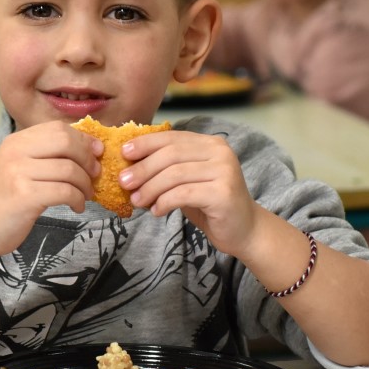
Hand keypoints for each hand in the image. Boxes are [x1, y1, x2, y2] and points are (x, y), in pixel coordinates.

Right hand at [0, 122, 100, 257]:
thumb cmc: (4, 200)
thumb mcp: (20, 167)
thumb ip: (46, 155)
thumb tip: (90, 147)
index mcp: (16, 141)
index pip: (58, 128)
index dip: (83, 139)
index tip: (96, 153)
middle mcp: (15, 152)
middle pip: (66, 143)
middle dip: (88, 159)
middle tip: (95, 175)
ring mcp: (18, 173)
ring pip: (69, 169)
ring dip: (85, 184)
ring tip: (85, 195)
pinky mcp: (24, 196)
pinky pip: (65, 192)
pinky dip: (78, 200)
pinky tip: (77, 207)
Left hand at [120, 131, 259, 255]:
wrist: (244, 230)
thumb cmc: (210, 205)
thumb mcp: (186, 181)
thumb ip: (167, 169)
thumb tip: (129, 165)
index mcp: (211, 143)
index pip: (172, 138)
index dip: (145, 143)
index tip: (123, 153)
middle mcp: (220, 152)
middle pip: (171, 155)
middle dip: (143, 169)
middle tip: (123, 182)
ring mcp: (225, 171)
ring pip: (175, 174)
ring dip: (150, 188)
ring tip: (137, 201)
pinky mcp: (223, 193)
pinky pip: (183, 194)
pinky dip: (164, 202)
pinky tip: (156, 211)